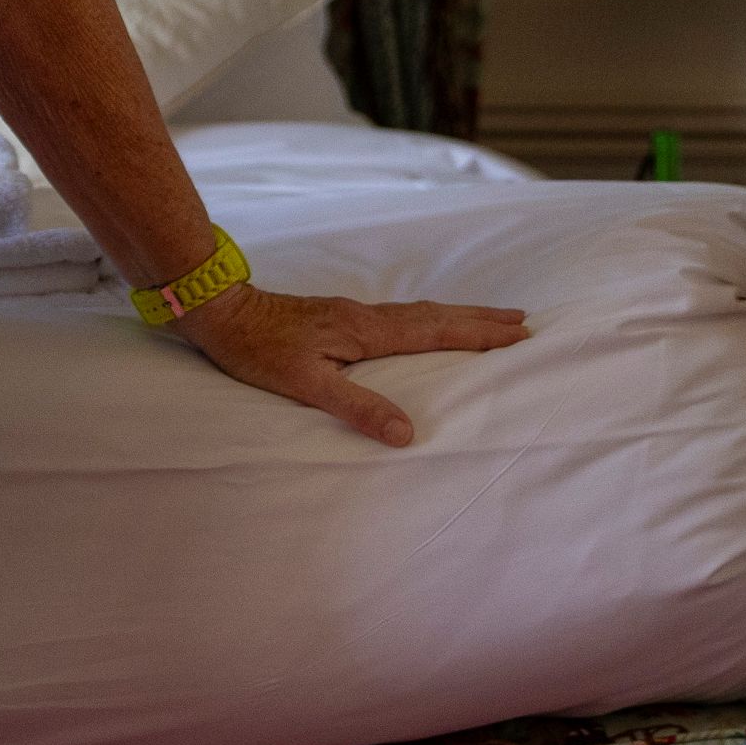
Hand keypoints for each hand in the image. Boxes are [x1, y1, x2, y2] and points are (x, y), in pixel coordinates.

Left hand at [168, 283, 525, 446]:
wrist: (222, 311)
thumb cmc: (258, 349)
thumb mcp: (306, 385)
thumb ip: (357, 407)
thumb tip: (406, 433)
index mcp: (367, 332)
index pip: (436, 332)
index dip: (478, 334)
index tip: (519, 333)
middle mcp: (367, 316)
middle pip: (436, 315)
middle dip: (480, 319)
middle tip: (523, 320)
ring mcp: (354, 313)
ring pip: (420, 313)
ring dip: (458, 315)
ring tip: (489, 319)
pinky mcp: (340, 315)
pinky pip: (401, 316)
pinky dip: (429, 318)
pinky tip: (427, 326)